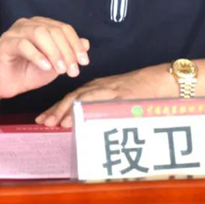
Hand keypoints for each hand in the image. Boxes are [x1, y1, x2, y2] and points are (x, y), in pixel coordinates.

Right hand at [0, 17, 89, 100]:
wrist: (7, 85)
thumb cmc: (30, 72)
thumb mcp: (55, 65)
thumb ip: (68, 53)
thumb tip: (86, 43)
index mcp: (42, 25)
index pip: (64, 28)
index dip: (76, 44)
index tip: (84, 62)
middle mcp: (28, 24)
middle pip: (53, 30)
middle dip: (67, 51)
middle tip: (72, 70)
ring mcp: (15, 32)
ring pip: (39, 33)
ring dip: (54, 52)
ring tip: (61, 69)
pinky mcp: (4, 44)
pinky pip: (23, 45)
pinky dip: (37, 55)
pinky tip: (45, 67)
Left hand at [36, 67, 162, 128]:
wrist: (162, 80)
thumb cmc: (143, 90)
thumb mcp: (119, 96)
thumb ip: (104, 105)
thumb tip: (88, 123)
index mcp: (99, 86)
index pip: (72, 96)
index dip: (56, 107)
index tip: (43, 117)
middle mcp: (101, 86)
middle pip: (72, 96)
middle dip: (55, 110)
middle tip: (41, 121)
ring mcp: (110, 90)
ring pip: (82, 98)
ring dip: (65, 111)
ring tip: (54, 123)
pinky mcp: (120, 96)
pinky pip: (99, 103)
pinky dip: (84, 111)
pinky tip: (76, 119)